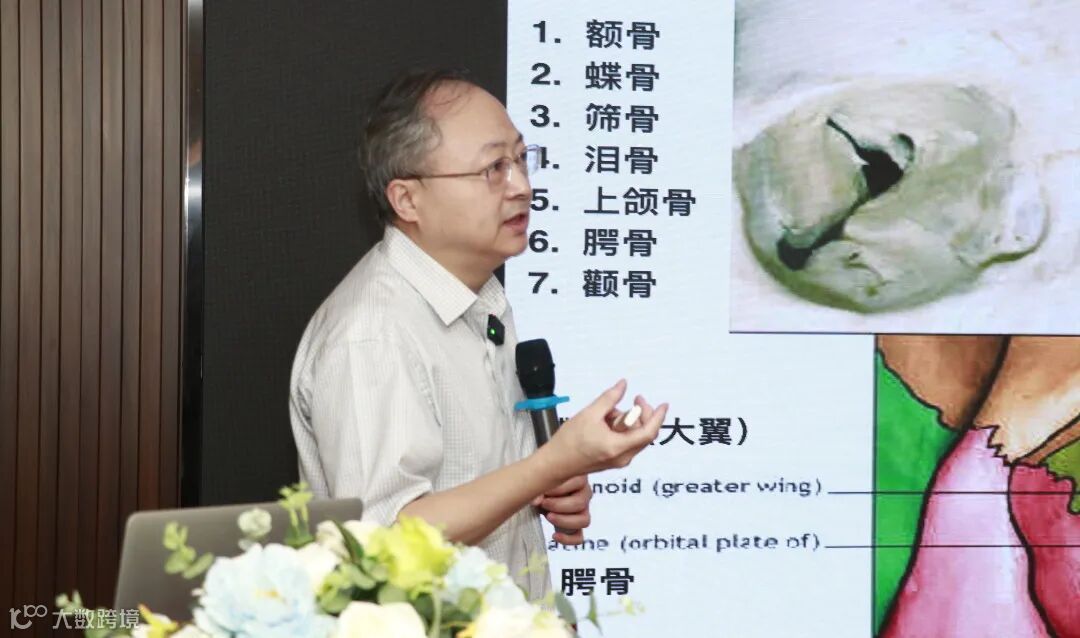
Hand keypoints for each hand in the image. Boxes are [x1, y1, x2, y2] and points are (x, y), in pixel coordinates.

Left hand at [532, 475, 591, 544]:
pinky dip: (567, 539)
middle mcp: (585, 494)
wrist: (540, 495)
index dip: (560, 489)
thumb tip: (537, 501)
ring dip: (563, 520)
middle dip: (559, 505)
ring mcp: (583, 511)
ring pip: (584, 521)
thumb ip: (539, 488)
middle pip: (580, 503)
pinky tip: (554, 535)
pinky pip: (579, 538)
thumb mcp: (541, 482)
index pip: (579, 482)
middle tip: (543, 503)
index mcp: (580, 478)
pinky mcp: (576, 527)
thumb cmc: (543, 484)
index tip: (544, 491)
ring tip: (548, 516)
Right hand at [541, 379, 667, 481]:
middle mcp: (622, 458)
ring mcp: (619, 461)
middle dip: (641, 414)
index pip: (648, 432)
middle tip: (635, 398)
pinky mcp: (614, 460)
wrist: (556, 463)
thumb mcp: (589, 414)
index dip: (658, 417)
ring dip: (628, 421)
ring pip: (635, 437)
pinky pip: (626, 442)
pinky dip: (622, 429)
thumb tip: (623, 385)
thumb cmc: (569, 441)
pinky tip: (606, 422)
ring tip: (608, 413)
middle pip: (644, 434)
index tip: (663, 404)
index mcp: (618, 447)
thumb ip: (610, 398)